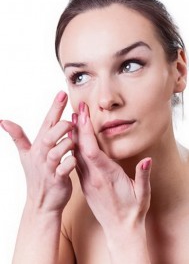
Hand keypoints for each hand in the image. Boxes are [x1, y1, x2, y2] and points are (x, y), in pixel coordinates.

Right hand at [0, 91, 75, 212]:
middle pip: (48, 136)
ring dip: (66, 144)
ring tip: (73, 139)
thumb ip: (17, 136)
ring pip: (56, 152)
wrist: (41, 202)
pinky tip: (74, 159)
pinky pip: (64, 170)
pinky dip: (70, 163)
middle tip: (70, 121)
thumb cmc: (36, 175)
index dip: (54, 108)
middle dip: (60, 126)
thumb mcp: (24, 154)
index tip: (62, 93)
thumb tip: (3, 120)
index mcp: (37, 146)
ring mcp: (49, 168)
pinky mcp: (57, 180)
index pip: (46, 123)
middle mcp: (42, 155)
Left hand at [72, 102, 151, 231]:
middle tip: (78, 109)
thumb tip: (147, 159)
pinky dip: (75, 147)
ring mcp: (86, 181)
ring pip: (76, 154)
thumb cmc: (132, 211)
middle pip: (81, 148)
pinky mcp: (84, 183)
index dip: (85, 131)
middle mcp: (93, 177)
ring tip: (73, 118)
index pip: (92, 150)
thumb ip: (143, 176)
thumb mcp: (143, 194)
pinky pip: (77, 162)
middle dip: (78, 127)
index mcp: (106, 176)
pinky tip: (74, 138)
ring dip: (74, 135)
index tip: (82, 115)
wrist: (119, 230)